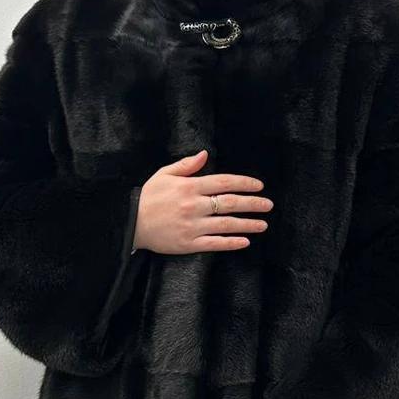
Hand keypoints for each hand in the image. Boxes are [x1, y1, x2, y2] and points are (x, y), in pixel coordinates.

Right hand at [133, 148, 273, 254]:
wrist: (130, 223)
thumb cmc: (147, 198)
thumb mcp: (163, 175)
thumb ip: (186, 165)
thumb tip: (205, 154)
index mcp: (189, 187)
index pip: (224, 182)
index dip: (244, 183)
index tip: (258, 186)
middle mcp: (194, 206)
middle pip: (230, 203)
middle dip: (252, 203)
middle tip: (268, 205)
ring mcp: (193, 226)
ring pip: (226, 224)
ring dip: (247, 224)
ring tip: (263, 224)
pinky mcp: (189, 244)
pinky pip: (215, 243)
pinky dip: (231, 242)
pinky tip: (245, 241)